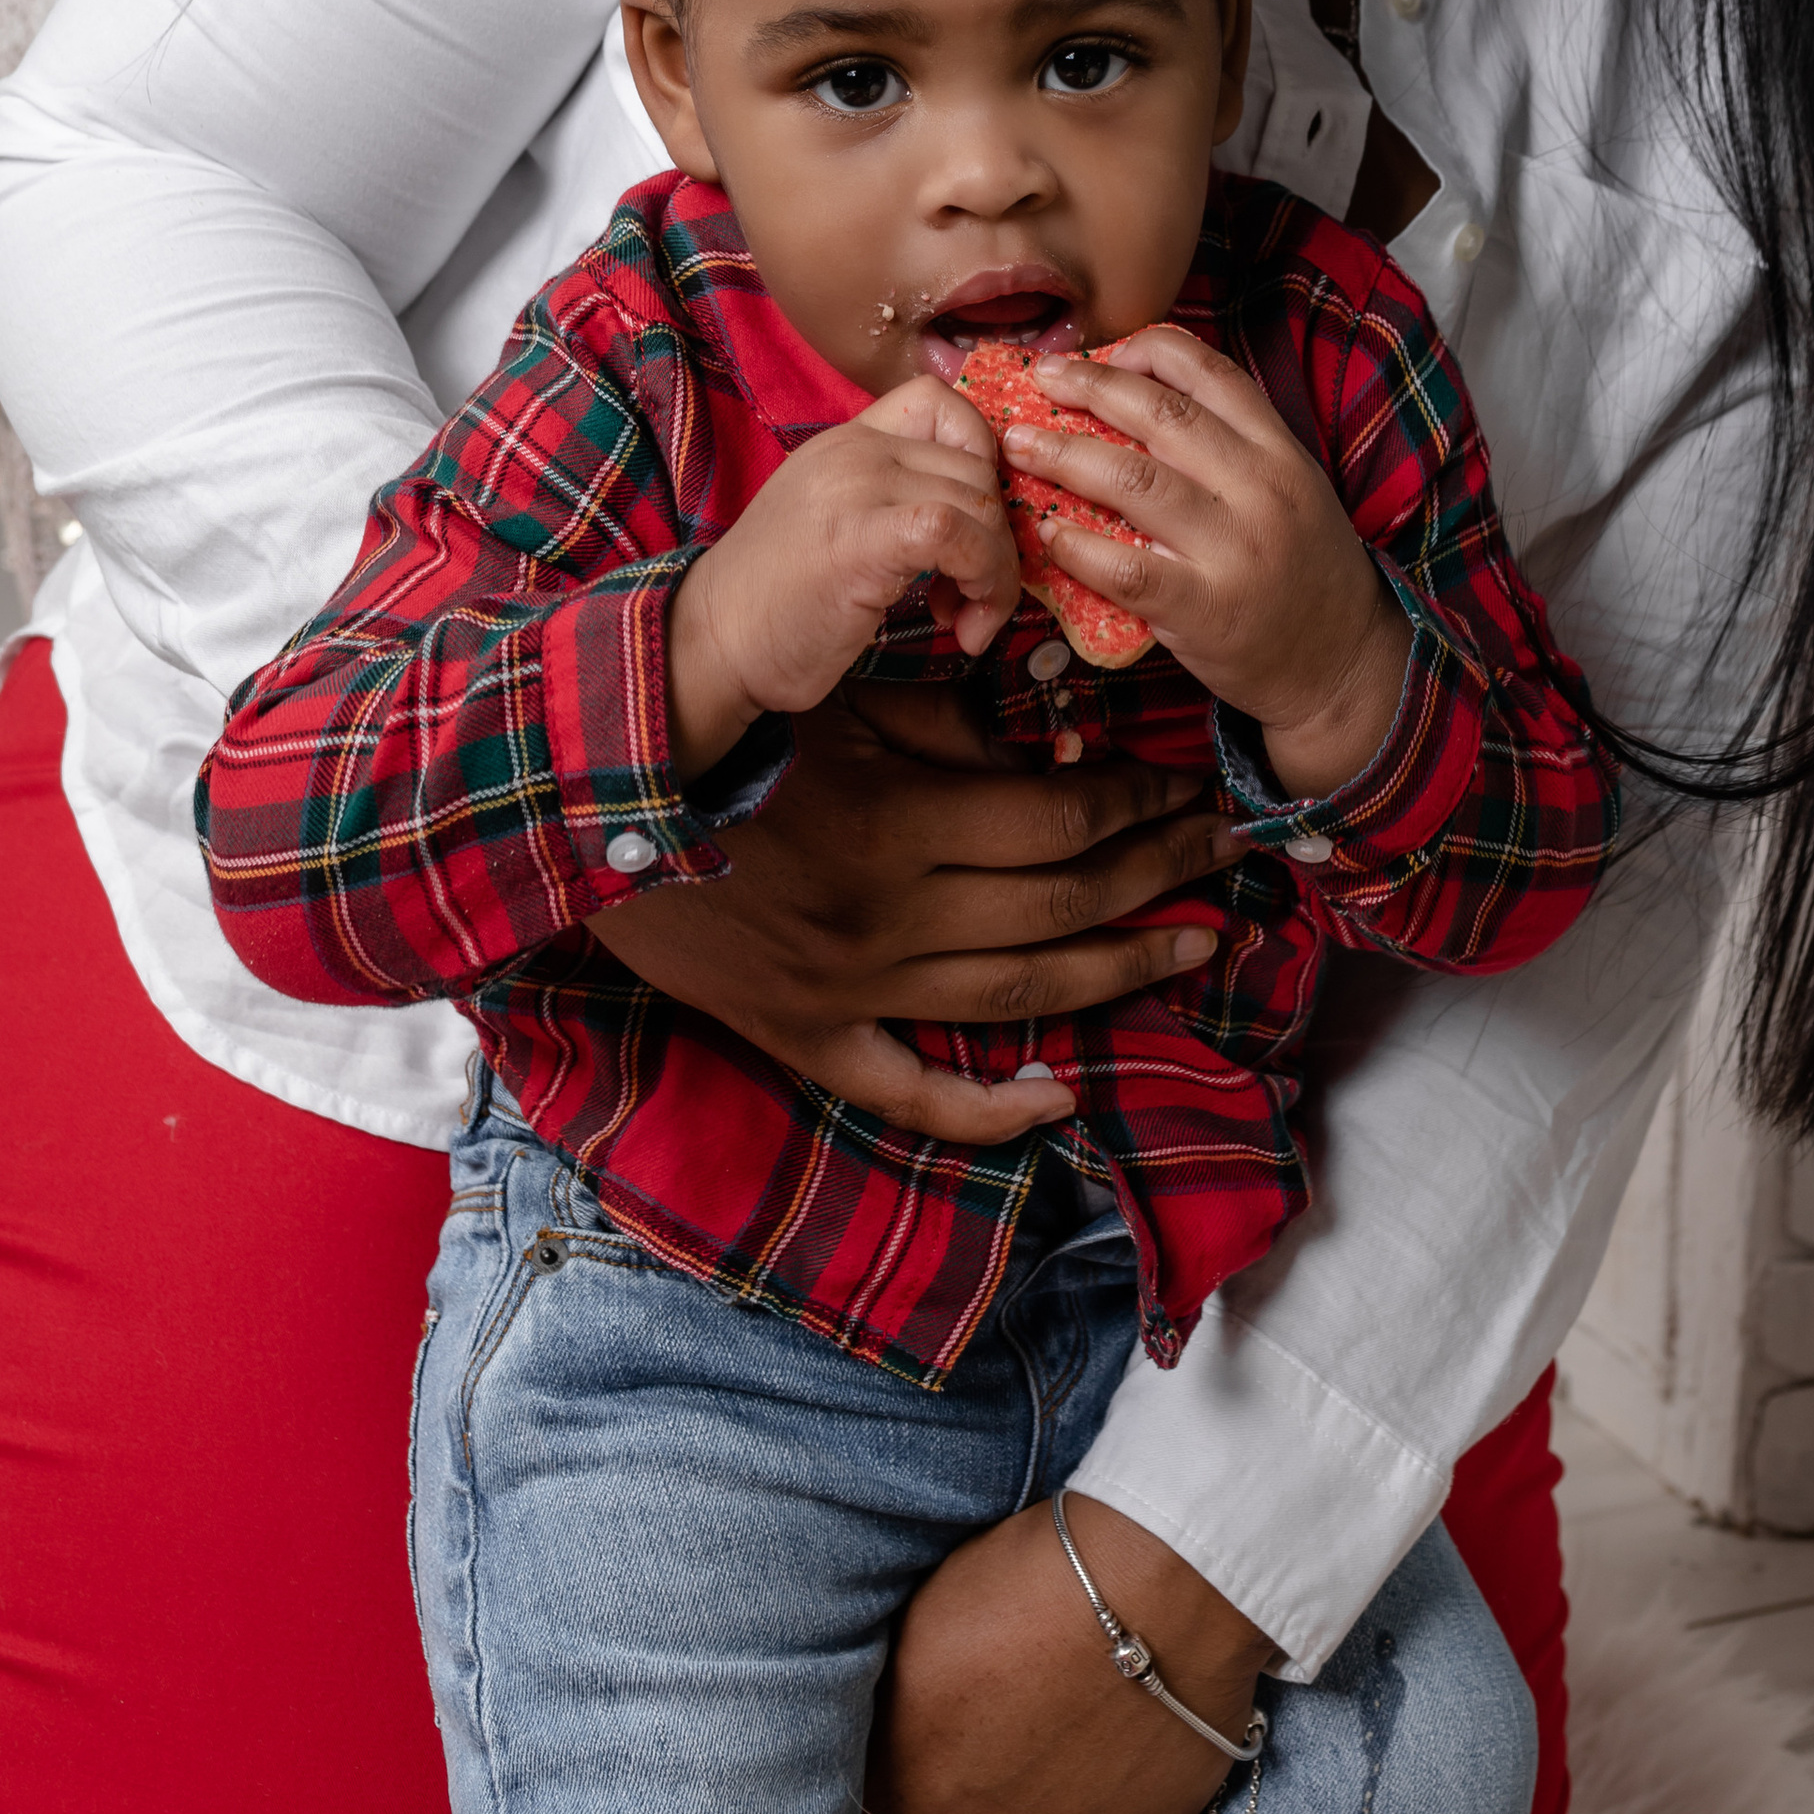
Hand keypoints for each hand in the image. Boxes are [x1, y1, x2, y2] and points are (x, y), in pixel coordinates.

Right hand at [584, 685, 1248, 1145]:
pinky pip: (913, 1094)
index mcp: (895, 824)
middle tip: (1231, 851)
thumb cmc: (723, 736)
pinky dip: (993, 1110)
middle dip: (1161, 877)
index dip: (1142, 806)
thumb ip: (948, 725)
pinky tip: (1064, 1098)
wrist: (582, 813)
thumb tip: (1050, 747)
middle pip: (1060, 906)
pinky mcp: (808, 1040)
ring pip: (1018, 997)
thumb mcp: (840, 702)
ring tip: (1198, 945)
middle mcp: (885, 920)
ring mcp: (850, 993)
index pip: (1059, 821)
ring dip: (1121, 972)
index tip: (1196, 787)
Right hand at [667, 377, 1016, 775]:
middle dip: (997, 538)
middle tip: (973, 598)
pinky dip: (982, 579)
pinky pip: (956, 533)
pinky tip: (961, 624)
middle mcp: (855, 450)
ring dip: (995, 573)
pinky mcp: (862, 537)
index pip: (940, 403)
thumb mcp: (838, 521)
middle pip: (977, 466)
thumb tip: (979, 521)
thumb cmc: (779, 602)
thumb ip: (894, 499)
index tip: (973, 523)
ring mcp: (856, 487)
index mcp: (848, 441)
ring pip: (978, 503)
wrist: (711, 643)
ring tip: (967, 619)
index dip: (981, 458)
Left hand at [867, 1496, 1270, 1813]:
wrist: (1160, 1584)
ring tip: (1066, 1733)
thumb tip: (895, 1721)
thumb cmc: (1038, 1580)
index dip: (906, 1756)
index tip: (935, 1725)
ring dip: (1030, 1812)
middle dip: (967, 1787)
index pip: (878, 1797)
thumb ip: (897, 1699)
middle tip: (1007, 1719)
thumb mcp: (922, 1620)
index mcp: (905, 1785)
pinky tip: (1102, 1780)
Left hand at [1008, 332, 1410, 794]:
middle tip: (1039, 379)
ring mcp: (1232, 549)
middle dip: (1088, 386)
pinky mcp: (1204, 609)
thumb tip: (1130, 399)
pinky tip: (1048, 534)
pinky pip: (1127, 568)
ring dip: (1064, 455)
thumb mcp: (1289, 488)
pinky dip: (1078, 546)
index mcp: (1278, 450)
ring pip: (1134, 481)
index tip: (1098, 352)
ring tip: (1019, 444)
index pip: (1209, 371)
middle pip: (1160, 413)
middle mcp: (1259, 489)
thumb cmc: (1300, 568)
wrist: (1340, 662)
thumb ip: (1228, 446)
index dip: (1145, 349)